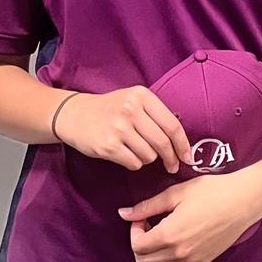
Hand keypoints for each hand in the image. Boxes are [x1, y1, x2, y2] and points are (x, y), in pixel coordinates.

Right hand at [54, 86, 192, 173]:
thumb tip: (181, 142)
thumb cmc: (109, 109)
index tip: (187, 156)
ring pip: (149, 155)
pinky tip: (124, 154)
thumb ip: (155, 115)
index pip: (172, 124)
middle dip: (171, 158)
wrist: (74, 114)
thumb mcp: (132, 100)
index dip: (183, 144)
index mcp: (141, 96)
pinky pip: (134, 163)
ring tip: (135, 150)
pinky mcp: (108, 145)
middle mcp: (131, 110)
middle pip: (163, 143)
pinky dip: (134, 163)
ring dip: (147, 158)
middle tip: (172, 166)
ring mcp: (119, 128)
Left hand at [117, 173, 259, 261]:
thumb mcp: (175, 193)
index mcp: (169, 235)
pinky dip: (167, 258)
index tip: (142, 216)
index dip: (133, 231)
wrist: (244, 200)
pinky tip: (176, 238)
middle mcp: (179, 254)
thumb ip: (147, 206)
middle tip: (149, 223)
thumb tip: (123, 213)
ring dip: (153, 252)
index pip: (137, 246)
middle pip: (144, 261)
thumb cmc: (211, 192)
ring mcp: (192, 261)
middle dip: (140, 243)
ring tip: (162, 230)